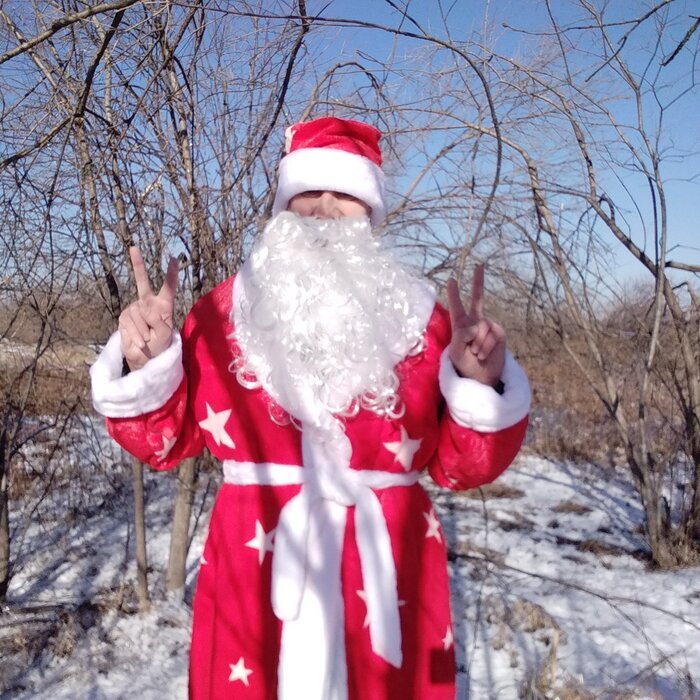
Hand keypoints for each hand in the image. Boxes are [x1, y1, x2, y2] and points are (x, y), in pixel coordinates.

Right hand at [118, 246, 178, 370]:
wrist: (144, 357)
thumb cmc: (160, 345)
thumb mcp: (165, 335)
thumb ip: (159, 321)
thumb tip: (145, 310)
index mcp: (164, 306)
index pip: (168, 288)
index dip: (171, 274)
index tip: (174, 259)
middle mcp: (148, 303)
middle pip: (142, 282)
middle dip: (137, 265)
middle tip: (133, 247)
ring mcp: (135, 308)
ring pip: (138, 314)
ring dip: (143, 330)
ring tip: (148, 339)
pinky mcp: (124, 317)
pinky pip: (129, 323)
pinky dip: (135, 334)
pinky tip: (139, 340)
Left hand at [447, 265, 505, 387]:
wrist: (482, 377)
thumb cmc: (464, 365)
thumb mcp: (455, 352)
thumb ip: (461, 335)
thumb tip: (476, 325)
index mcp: (460, 326)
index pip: (456, 307)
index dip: (454, 294)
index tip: (451, 280)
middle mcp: (475, 322)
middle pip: (478, 299)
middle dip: (478, 282)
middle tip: (479, 266)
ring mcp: (487, 327)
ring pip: (482, 327)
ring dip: (478, 344)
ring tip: (476, 354)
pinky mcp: (498, 333)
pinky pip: (492, 334)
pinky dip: (486, 346)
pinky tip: (484, 354)